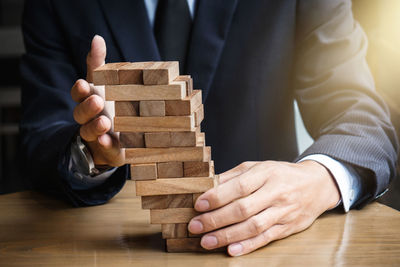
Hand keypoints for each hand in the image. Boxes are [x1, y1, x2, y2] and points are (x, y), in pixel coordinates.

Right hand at [70, 35, 124, 166]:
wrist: (113, 141)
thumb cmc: (108, 108)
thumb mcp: (104, 85)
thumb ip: (98, 64)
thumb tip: (97, 37)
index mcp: (88, 102)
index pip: (79, 95)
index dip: (80, 90)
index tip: (83, 84)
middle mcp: (89, 119)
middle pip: (81, 113)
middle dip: (87, 107)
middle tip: (97, 100)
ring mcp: (97, 136)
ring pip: (90, 131)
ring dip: (95, 127)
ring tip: (104, 122)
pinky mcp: (109, 150)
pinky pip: (105, 149)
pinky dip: (105, 146)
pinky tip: (107, 142)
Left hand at [188, 160, 339, 255]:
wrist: (317, 184)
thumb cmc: (281, 174)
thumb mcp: (259, 167)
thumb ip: (234, 176)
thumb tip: (208, 185)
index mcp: (266, 173)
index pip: (239, 186)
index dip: (218, 196)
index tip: (199, 204)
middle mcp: (276, 192)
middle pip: (243, 208)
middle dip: (216, 219)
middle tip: (196, 226)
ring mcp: (283, 212)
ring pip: (253, 226)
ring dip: (228, 236)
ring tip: (207, 241)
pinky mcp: (288, 227)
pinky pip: (266, 238)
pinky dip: (248, 245)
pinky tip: (232, 250)